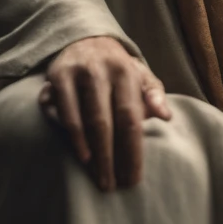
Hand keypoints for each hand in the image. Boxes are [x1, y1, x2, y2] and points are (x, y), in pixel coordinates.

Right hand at [39, 36, 171, 191]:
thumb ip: (154, 94)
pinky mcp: (56, 76)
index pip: (130, 117)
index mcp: (126, 71)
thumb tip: (166, 116)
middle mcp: (101, 71)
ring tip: (98, 175)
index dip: (132, 151)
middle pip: (105, 122)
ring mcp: (76, 72)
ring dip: (90, 151)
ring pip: (82, 119)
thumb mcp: (141, 75)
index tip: (133, 178)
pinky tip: (81, 155)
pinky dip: (71, 136)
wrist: (85, 38)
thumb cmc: (118, 67)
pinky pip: (61, 112)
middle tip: (112, 185)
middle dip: (109, 158)